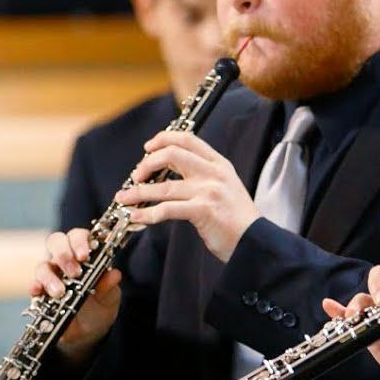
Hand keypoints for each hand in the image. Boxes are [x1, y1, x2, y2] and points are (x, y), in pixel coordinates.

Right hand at [29, 229, 122, 364]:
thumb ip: (109, 285)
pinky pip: (33, 285)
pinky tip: (37, 292)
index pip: (78, 236)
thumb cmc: (100, 305)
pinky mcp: (41, 292)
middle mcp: (65, 261)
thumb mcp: (110, 296)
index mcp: (84, 254)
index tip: (85, 255)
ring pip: (43, 265)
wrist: (90, 331)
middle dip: (63, 254)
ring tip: (60, 292)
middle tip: (74, 272)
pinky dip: (34, 286)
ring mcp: (51, 275)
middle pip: (56, 242)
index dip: (80, 241)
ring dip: (50, 276)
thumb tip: (113, 274)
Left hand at [114, 131, 259, 262]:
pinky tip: (136, 217)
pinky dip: (146, 213)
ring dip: (138, 192)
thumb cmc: (237, 218)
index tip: (148, 148)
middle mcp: (214, 173)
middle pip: (172, 154)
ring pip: (164, 186)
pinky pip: (166, 209)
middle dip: (147, 163)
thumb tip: (170, 171)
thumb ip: (204, 175)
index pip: (187, 139)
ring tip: (124, 198)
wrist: (255, 240)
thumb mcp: (225, 186)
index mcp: (219, 164)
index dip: (163, 139)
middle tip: (136, 175)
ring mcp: (209, 191)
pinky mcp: (203, 210)